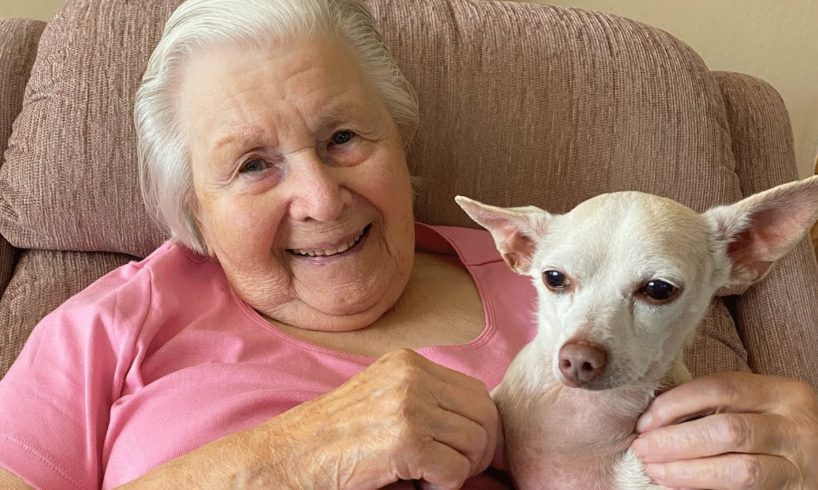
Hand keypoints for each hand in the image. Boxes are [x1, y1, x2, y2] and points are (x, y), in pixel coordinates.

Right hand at [272, 348, 498, 488]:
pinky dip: (442, 486)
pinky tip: (413, 483)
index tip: (463, 453)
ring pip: (475, 444)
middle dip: (478, 452)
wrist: (288, 458)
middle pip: (485, 416)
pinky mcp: (405, 439)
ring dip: (457, 470)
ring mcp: (408, 405)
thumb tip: (483, 426)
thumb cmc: (335, 439)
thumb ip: (427, 399)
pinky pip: (456, 470)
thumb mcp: (383, 399)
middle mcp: (411, 376)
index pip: (477, 393)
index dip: (480, 428)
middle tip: (449, 472)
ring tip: (422, 475)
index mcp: (408, 362)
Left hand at [630, 372, 817, 488]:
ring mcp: (800, 464)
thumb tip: (654, 413)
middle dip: (676, 440)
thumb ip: (716, 404)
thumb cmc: (773, 429)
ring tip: (656, 470)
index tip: (645, 420)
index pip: (722, 387)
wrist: (817, 460)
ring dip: (688, 471)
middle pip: (727, 429)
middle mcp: (796, 426)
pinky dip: (707, 488)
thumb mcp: (755, 407)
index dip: (677, 403)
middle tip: (643, 448)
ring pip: (739, 469)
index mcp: (783, 393)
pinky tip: (681, 485)